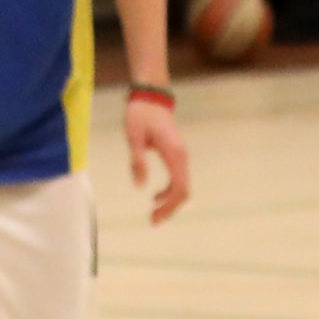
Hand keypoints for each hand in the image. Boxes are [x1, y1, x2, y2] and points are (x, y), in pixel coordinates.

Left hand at [125, 85, 193, 221]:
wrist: (152, 97)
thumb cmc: (140, 114)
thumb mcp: (134, 136)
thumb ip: (137, 161)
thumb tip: (140, 186)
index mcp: (173, 154)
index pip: (179, 187)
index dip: (169, 206)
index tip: (154, 218)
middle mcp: (182, 157)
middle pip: (184, 191)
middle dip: (170, 209)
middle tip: (153, 222)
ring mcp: (181, 156)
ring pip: (183, 186)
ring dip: (170, 202)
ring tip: (153, 214)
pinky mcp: (177, 155)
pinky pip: (178, 179)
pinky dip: (169, 192)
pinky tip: (155, 196)